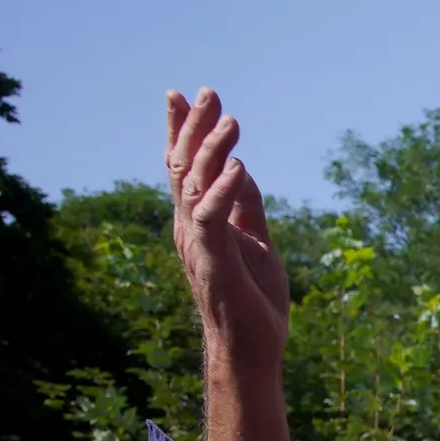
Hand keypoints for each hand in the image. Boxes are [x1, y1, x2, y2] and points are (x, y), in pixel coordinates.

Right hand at [164, 89, 290, 376]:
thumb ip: (248, 208)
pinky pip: (212, 218)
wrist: (252, 348)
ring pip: (195, 184)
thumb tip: (242, 169)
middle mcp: (189, 226)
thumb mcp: (258, 243)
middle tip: (208, 92)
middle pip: (183, 165)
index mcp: (199, 221)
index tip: (183, 95)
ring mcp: (197, 243)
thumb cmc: (254, 300)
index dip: (181, 130)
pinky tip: (240, 167)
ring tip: (232, 121)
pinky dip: (225, 191)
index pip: (185, 167)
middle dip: (193, 126)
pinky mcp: (212, 260)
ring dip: (213, 150)